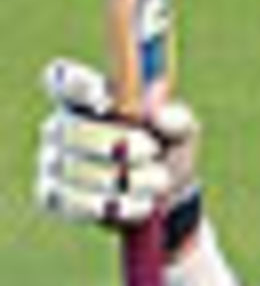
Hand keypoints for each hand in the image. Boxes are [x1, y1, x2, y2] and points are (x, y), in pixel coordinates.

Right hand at [35, 58, 198, 228]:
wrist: (165, 202)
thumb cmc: (166, 154)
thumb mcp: (182, 134)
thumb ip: (176, 119)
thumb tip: (157, 107)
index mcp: (89, 98)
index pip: (64, 79)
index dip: (77, 85)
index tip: (102, 98)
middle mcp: (62, 125)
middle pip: (74, 130)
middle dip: (121, 145)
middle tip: (152, 151)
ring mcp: (52, 160)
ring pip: (76, 170)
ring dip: (125, 180)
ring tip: (156, 182)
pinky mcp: (52, 195)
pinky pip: (68, 201)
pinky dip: (106, 206)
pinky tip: (132, 205)